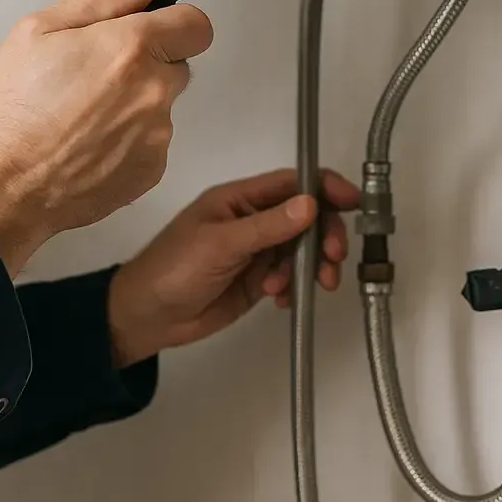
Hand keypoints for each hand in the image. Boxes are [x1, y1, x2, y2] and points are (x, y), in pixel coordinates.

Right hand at [0, 0, 213, 275]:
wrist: (6, 185)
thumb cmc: (14, 109)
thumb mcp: (36, 31)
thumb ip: (98, 1)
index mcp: (131, 48)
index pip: (196, 24)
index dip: (175, 22)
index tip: (153, 29)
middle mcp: (154, 90)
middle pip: (178, 64)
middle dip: (149, 64)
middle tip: (98, 76)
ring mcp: (157, 134)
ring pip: (161, 106)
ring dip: (135, 105)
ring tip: (84, 117)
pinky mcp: (151, 170)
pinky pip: (151, 143)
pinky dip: (128, 141)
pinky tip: (88, 145)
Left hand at [105, 167, 359, 367]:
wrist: (148, 316)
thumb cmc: (176, 269)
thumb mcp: (221, 244)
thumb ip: (267, 226)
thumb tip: (311, 203)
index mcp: (239, 199)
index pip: (291, 184)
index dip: (324, 189)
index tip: (353, 203)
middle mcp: (252, 220)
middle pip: (306, 218)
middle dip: (324, 236)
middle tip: (332, 260)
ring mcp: (256, 251)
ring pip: (302, 250)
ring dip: (311, 266)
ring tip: (304, 288)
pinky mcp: (258, 280)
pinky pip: (290, 277)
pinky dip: (294, 287)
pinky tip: (281, 300)